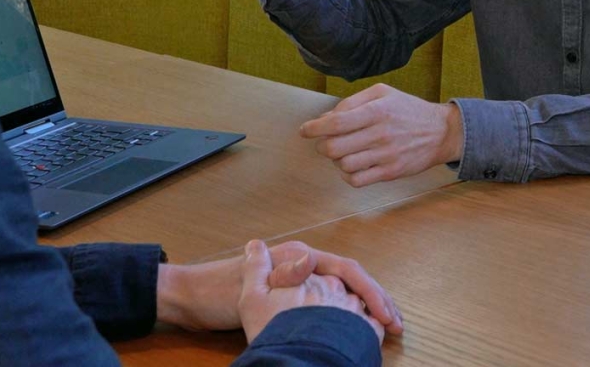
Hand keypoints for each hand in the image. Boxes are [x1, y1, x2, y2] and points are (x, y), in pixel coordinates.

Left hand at [157, 241, 403, 334]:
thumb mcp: (246, 285)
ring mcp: (301, 281)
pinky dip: (352, 317)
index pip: (347, 270)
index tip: (385, 314)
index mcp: (299, 257)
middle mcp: (305, 266)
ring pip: (347, 293)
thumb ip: (278, 271)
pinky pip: (334, 306)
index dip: (369, 290)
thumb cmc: (216, 292)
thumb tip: (309, 259)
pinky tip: (362, 333)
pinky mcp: (295, 299)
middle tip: (398, 325)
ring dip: (369, 309)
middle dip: (378, 300)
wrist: (191, 300)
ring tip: (388, 330)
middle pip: (353, 281)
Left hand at [301, 84, 462, 187]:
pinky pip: (357, 181)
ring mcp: (386, 155)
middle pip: (334, 148)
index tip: (305, 130)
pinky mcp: (391, 172)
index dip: (314, 128)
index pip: (336, 122)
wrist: (441, 132)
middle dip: (322, 146)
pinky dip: (348, 175)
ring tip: (344, 152)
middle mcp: (380, 133)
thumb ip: (352, 102)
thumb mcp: (383, 93)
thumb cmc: (408, 110)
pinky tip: (353, 165)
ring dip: (337, 160)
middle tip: (325, 142)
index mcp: (377, 110)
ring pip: (343, 165)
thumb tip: (325, 118)